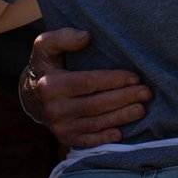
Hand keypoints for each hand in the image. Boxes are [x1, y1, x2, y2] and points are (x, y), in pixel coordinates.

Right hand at [23, 28, 151, 147]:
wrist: (31, 94)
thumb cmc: (47, 64)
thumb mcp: (46, 45)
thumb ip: (63, 37)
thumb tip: (86, 36)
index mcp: (50, 85)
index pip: (88, 82)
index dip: (113, 80)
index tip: (135, 77)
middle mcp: (54, 109)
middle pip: (95, 105)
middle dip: (124, 98)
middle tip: (146, 93)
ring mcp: (59, 126)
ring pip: (95, 123)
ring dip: (121, 117)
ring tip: (141, 109)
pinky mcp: (65, 138)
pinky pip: (87, 141)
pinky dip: (104, 138)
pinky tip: (121, 133)